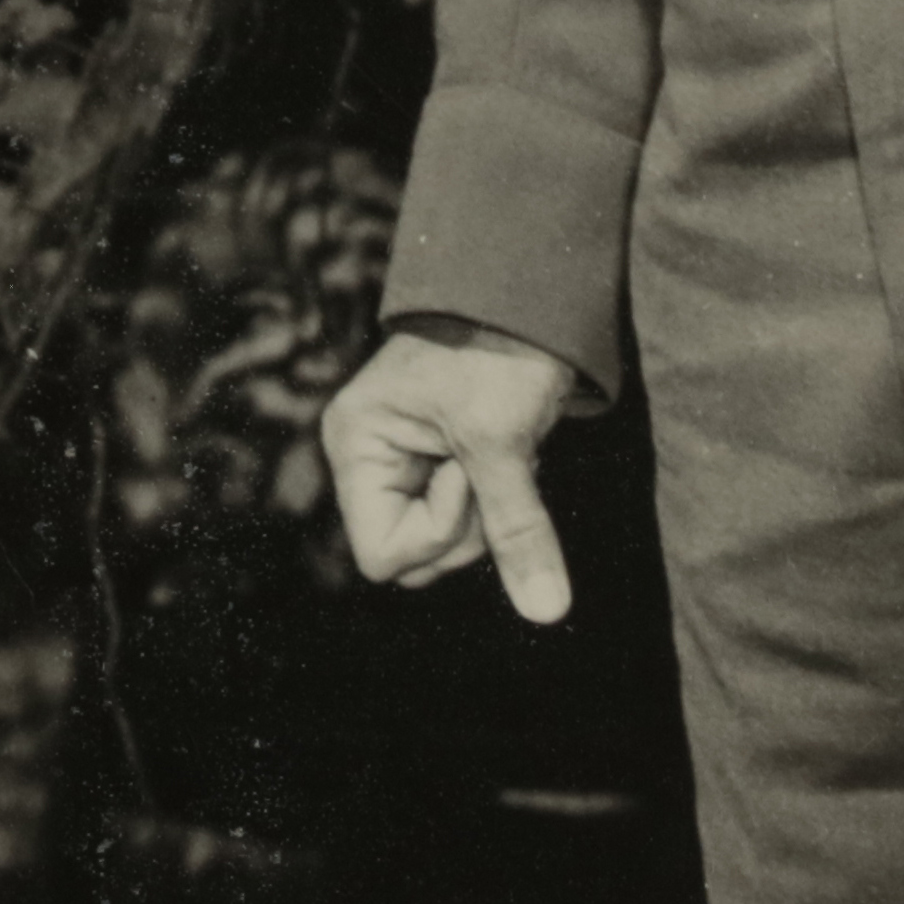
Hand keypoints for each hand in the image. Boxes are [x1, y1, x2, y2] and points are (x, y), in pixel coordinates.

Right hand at [316, 325, 589, 625]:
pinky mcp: (438, 461)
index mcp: (357, 446)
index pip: (383, 555)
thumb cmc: (499, 350)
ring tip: (502, 448)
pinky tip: (505, 451)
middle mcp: (369, 459)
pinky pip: (467, 515)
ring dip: (488, 507)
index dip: (437, 531)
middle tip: (490, 459)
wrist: (527, 293)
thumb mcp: (504, 439)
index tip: (466, 470)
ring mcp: (402, 462)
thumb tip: (546, 610)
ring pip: (445, 542)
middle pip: (415, 557)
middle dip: (468, 523)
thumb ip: (517, 529)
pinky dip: (497, 495)